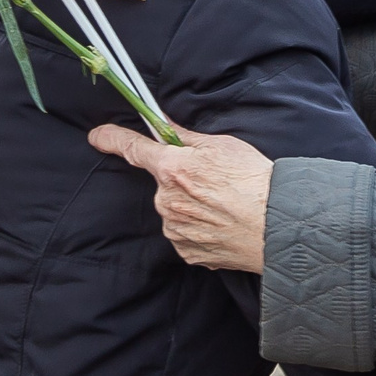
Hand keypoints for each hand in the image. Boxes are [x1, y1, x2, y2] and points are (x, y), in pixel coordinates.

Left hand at [88, 123, 273, 274]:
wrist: (278, 226)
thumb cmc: (254, 181)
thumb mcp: (223, 146)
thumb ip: (186, 137)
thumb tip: (163, 124)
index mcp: (173, 168)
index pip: (133, 149)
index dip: (112, 139)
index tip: (97, 136)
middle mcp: (167, 200)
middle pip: (163, 183)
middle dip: (181, 180)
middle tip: (215, 182)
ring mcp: (175, 229)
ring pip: (174, 210)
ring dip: (191, 206)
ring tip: (224, 206)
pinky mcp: (186, 251)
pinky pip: (185, 233)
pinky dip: (199, 228)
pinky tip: (221, 224)